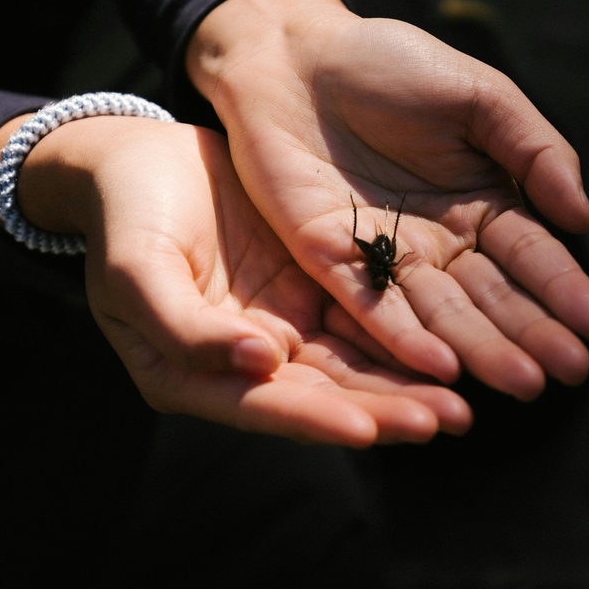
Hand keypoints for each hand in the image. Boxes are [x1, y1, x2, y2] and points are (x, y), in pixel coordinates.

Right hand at [0, 114, 471, 445]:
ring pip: (354, 366)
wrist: (141, 161)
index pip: (262, 407)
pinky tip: (451, 344)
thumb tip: (258, 366)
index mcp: (193, 375)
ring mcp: (284, 329)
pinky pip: (365, 320)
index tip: (367, 428)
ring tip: (462, 400)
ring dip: (406, 386)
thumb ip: (184, 327)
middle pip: (322, 398)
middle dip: (384, 413)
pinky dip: (406, 338)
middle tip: (447, 420)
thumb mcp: (135, 269)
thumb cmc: (125, 216)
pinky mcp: (313, 293)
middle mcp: (247, 365)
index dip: (315, 420)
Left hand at [188, 0, 588, 399]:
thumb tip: (583, 219)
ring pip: (438, 313)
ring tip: (522, 383)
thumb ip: (534, 150)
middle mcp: (437, 241)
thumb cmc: (389, 63)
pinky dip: (404, 338)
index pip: (529, 256)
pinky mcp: (328, 258)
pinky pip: (370, 305)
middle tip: (570, 372)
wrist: (293, 53)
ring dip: (480, 350)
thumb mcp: (479, 96)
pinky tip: (440, 369)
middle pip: (490, 297)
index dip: (563, 290)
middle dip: (531, 334)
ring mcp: (383, 255)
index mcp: (479, 203)